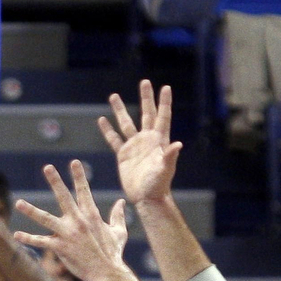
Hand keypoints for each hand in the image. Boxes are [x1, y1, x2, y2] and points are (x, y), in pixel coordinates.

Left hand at [13, 161, 132, 280]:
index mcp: (91, 215)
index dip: (79, 176)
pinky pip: (41, 242)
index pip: (84, 191)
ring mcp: (68, 234)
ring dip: (31, 211)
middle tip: (48, 167)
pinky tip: (16, 235)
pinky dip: (28, 238)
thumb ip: (117, 216)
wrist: (108, 273)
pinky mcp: (60, 248)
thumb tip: (121, 202)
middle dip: (56, 181)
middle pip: (64, 197)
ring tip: (18, 203)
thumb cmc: (113, 253)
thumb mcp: (119, 232)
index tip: (74, 162)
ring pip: (46, 219)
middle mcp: (78, 221)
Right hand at [97, 80, 179, 206]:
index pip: (162, 117)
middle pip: (146, 114)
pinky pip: (114, 139)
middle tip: (144, 82)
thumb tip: (178, 144)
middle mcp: (147, 140)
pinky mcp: (123, 155)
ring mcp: (135, 146)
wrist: (146, 198)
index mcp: (159, 140)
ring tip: (113, 96)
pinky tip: (102, 120)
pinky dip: (108, 130)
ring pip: (126, 123)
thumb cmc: (158, 185)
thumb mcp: (165, 170)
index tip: (165, 87)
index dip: (164, 102)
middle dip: (145, 98)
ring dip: (120, 110)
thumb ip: (169, 156)